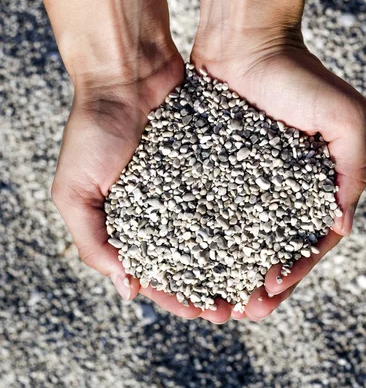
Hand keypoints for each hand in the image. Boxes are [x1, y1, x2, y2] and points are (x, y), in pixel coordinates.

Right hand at [51, 53, 234, 322]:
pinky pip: (234, 197)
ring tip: (260, 282)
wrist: (126, 72)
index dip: (178, 298)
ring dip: (237, 262)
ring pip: (219, 235)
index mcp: (129, 225)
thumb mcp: (73, 191)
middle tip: (241, 308)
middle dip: (215, 288)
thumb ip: (91, 242)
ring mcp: (190, 189)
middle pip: (194, 262)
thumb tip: (126, 289)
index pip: (156, 274)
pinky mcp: (213, 164)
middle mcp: (164, 211)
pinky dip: (249, 219)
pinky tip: (269, 236)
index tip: (205, 315)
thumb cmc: (93, 130)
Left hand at [192, 28, 365, 321]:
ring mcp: (244, 182)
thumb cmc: (298, 74)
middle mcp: (277, 190)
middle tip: (237, 312)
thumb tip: (341, 224)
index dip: (293, 273)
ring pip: (236, 239)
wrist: (245, 39)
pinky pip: (205, 212)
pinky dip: (200, 240)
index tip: (271, 294)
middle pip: (269, 250)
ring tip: (211, 301)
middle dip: (256, 285)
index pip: (306, 243)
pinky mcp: (212, 170)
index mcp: (311, 186)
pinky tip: (188, 262)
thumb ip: (353, 168)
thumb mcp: (345, 117)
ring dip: (227, 272)